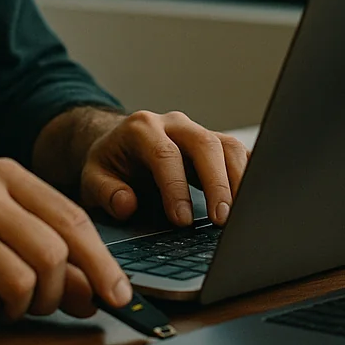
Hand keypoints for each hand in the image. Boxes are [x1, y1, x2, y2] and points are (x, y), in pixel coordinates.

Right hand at [0, 157, 130, 323]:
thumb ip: (42, 248)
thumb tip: (93, 290)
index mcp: (4, 173)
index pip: (72, 219)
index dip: (102, 263)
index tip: (119, 296)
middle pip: (52, 253)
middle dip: (56, 293)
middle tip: (41, 305)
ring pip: (21, 281)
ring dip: (19, 309)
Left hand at [79, 110, 249, 228]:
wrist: (119, 146)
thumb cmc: (110, 165)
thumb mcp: (92, 179)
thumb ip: (105, 191)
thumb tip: (127, 204)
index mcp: (142, 128)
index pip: (165, 154)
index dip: (176, 188)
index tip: (182, 220)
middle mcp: (174, 124)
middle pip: (205, 144)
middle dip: (217, 183)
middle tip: (221, 220)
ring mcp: (198, 132)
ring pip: (228, 146)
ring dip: (239, 180)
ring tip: (241, 215)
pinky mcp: (216, 144)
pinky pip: (239, 154)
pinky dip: (249, 175)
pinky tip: (252, 201)